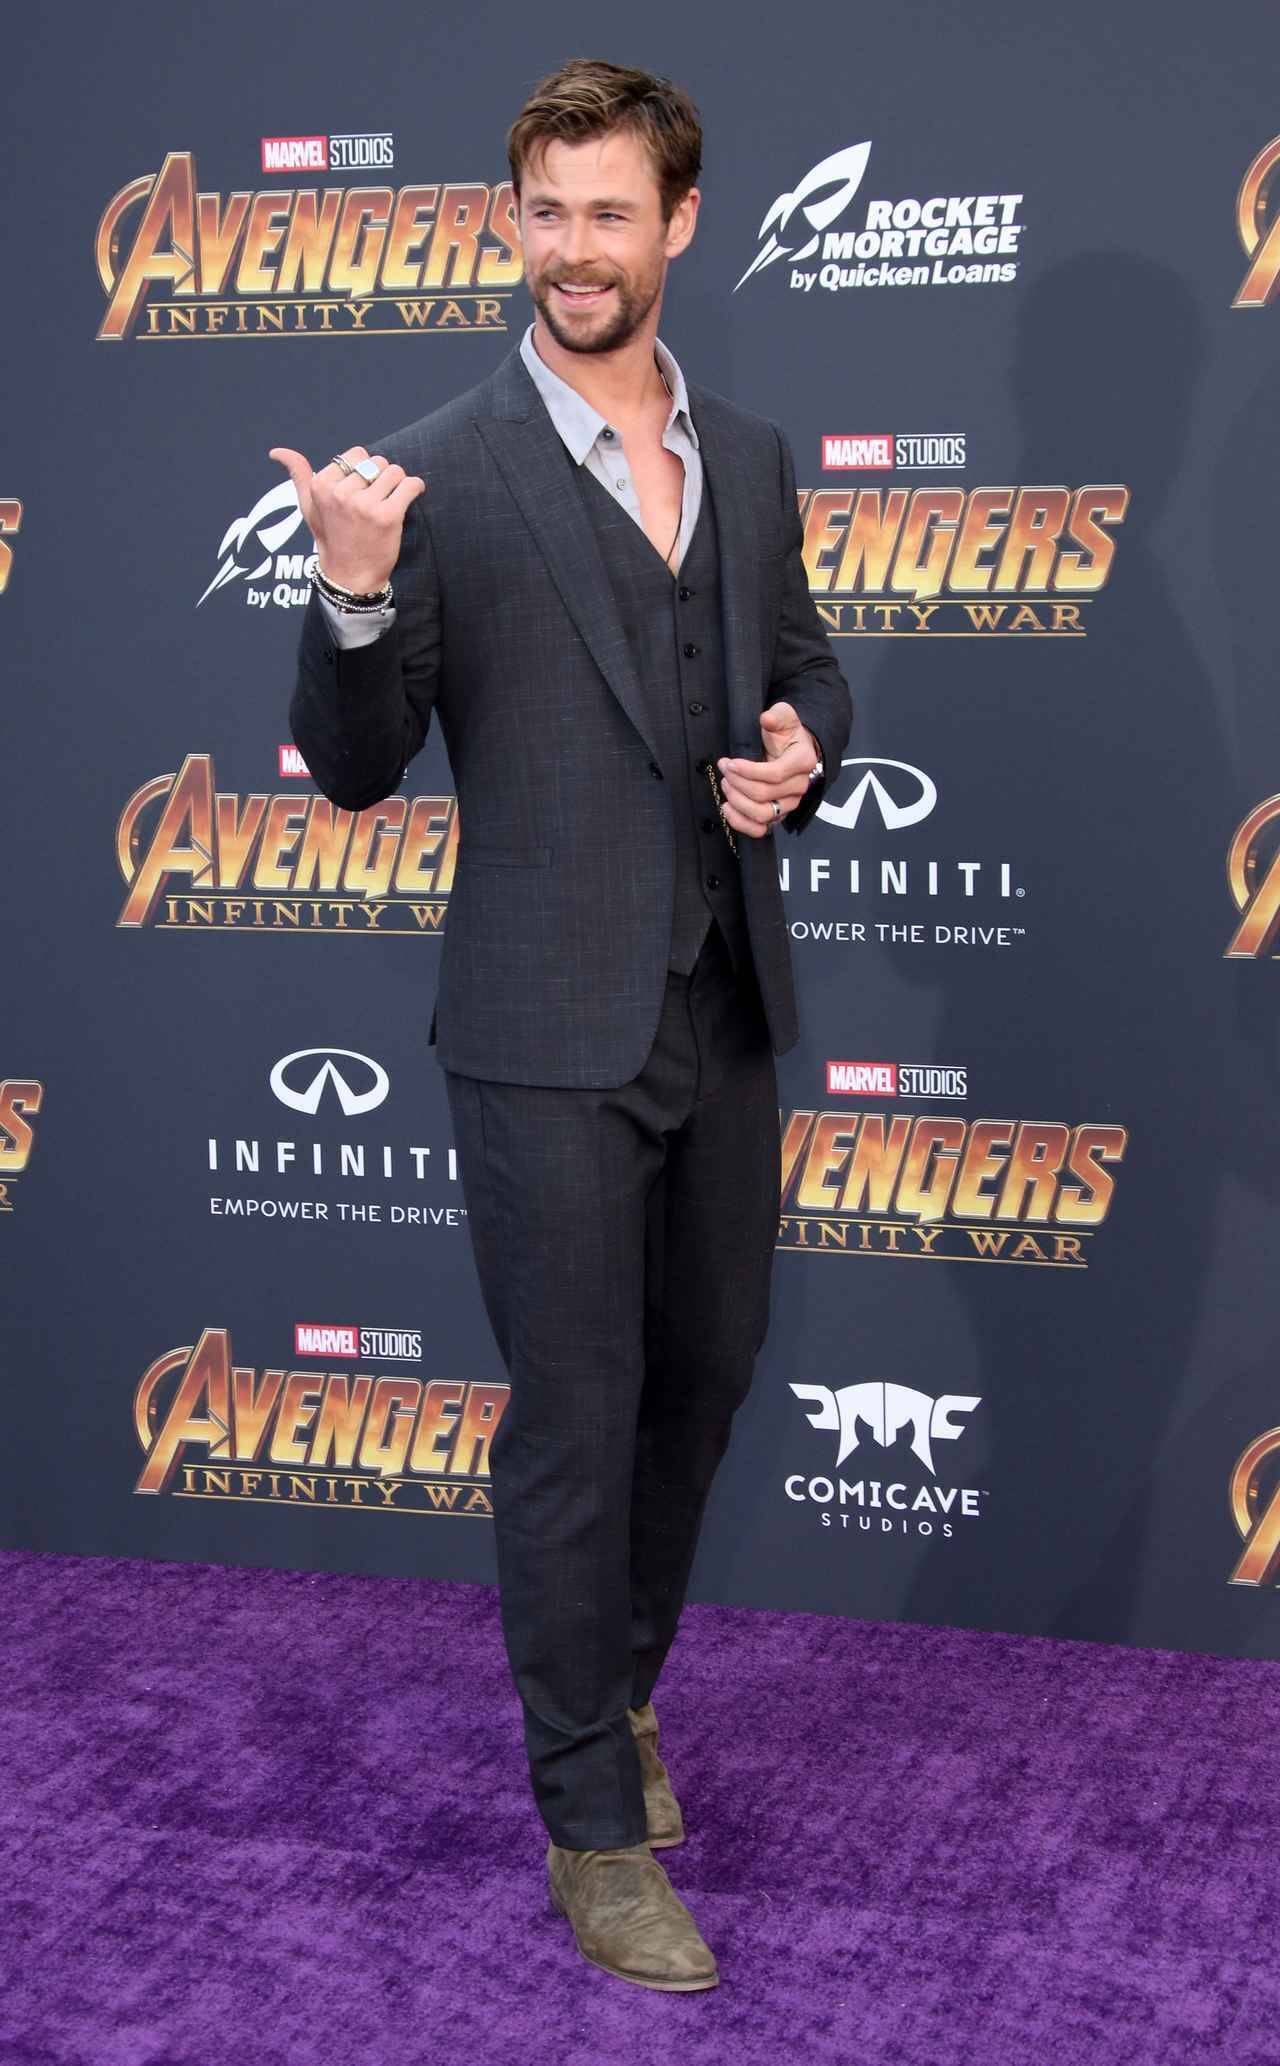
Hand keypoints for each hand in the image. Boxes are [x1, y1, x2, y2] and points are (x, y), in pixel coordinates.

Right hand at [267, 444, 425, 593]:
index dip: (363, 470)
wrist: (350, 577)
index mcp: (321, 486)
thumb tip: (277, 452)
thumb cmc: (331, 538)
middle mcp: (341, 493)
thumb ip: (298, 475)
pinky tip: (407, 499)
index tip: (360, 490)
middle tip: (376, 500)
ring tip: (389, 502)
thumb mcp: (308, 507)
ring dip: (398, 484)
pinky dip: (414, 488)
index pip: (357, 454)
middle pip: (377, 461)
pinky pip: (411, 485)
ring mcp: (365, 505)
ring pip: (395, 472)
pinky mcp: (388, 516)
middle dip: (381, 477)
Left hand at [716, 703, 819, 837]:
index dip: (748, 771)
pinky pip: (759, 829)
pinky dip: (740, 822)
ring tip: (726, 784)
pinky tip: (727, 808)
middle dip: (738, 782)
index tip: (730, 762)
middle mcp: (799, 786)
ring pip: (761, 814)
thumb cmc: (786, 734)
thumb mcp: (784, 716)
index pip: (775, 774)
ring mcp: (789, 804)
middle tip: (724, 769)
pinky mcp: (777, 815)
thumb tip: (766, 719)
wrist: (791, 749)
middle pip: (763, 794)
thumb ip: (777, 715)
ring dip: (737, 801)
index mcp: (803, 761)